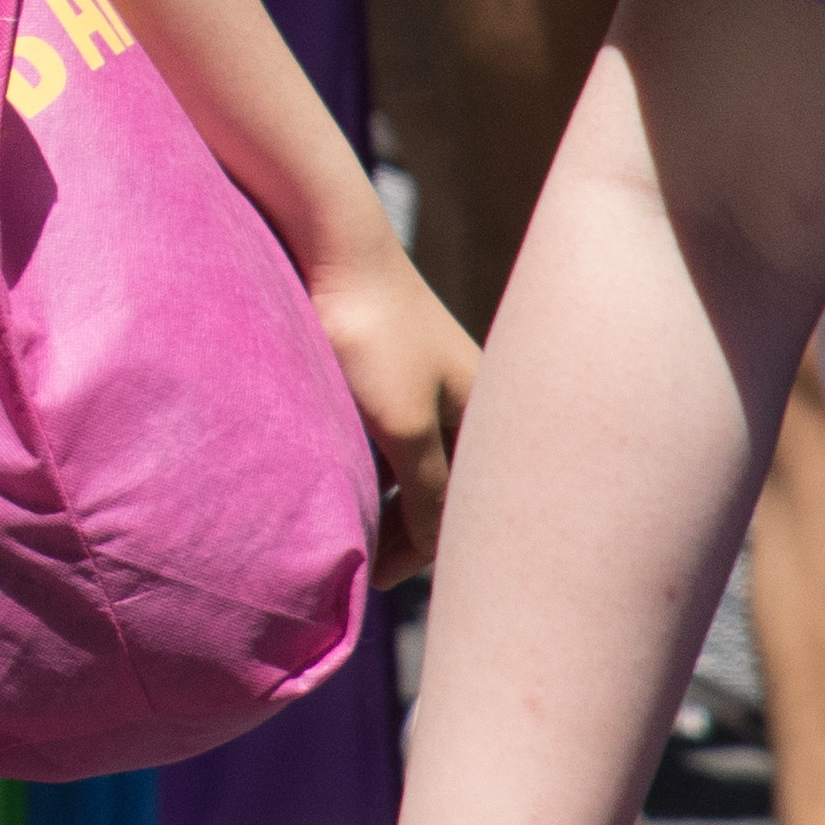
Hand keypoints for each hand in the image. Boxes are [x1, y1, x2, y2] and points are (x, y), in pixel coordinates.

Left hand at [302, 233, 473, 586]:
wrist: (333, 245)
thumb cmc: (373, 333)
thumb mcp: (405, 424)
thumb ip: (426, 489)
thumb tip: (436, 545)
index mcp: (491, 415)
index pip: (467, 506)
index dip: (427, 548)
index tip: (378, 578)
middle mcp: (471, 400)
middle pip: (449, 487)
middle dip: (414, 529)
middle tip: (368, 567)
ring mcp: (433, 382)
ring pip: (420, 461)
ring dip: (392, 497)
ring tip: (352, 531)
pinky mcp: (396, 368)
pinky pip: (397, 434)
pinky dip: (377, 464)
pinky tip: (348, 476)